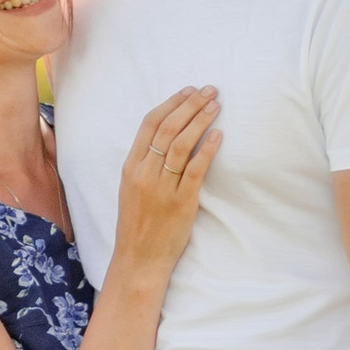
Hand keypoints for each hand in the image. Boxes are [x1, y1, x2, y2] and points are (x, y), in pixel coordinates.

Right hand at [112, 84, 219, 278]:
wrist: (138, 259)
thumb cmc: (138, 224)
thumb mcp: (131, 189)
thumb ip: (144, 164)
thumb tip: (166, 137)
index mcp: (130, 167)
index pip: (150, 124)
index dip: (171, 104)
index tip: (188, 91)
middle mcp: (144, 173)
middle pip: (168, 129)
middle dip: (190, 105)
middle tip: (209, 90)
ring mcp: (162, 188)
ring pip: (182, 145)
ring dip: (200, 121)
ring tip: (216, 106)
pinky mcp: (181, 203)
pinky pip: (195, 170)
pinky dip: (208, 149)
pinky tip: (219, 135)